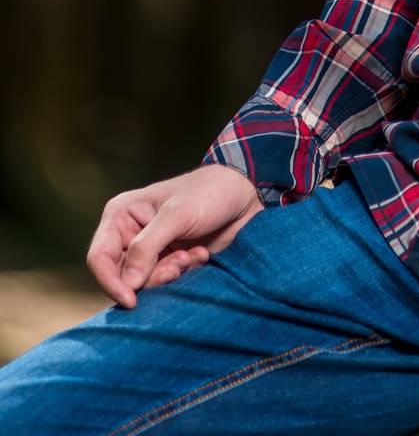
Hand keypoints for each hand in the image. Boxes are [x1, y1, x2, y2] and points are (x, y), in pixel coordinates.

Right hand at [86, 164, 263, 307]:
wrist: (244, 195)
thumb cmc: (208, 193)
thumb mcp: (177, 215)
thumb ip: (148, 247)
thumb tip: (128, 285)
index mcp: (121, 215)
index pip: (100, 258)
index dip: (111, 282)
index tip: (132, 300)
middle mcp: (130, 234)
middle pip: (123, 276)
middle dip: (152, 276)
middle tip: (180, 264)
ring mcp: (151, 250)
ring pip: (145, 283)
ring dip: (170, 274)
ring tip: (192, 256)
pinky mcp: (170, 261)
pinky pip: (165, 282)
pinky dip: (183, 274)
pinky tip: (200, 256)